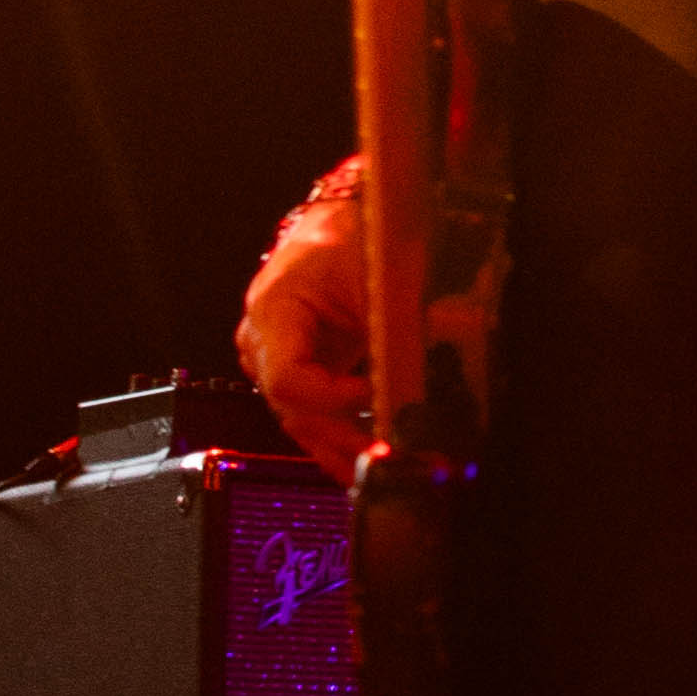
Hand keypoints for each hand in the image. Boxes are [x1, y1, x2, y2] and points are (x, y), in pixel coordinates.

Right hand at [234, 170, 371, 485]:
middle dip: (347, 440)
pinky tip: (369, 465)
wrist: (339, 223)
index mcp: (273, 311)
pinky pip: (314, 418)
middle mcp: (264, 343)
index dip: (333, 399)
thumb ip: (395, 324)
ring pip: (305, 423)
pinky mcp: (298, 374)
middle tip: (392, 460)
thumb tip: (432, 372)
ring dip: (347, 450)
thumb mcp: (376, 273)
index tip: (375, 397)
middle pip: (297, 410)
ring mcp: (276, 362)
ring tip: (390, 472)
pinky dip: (342, 442)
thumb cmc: (350, 236)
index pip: (290, 379)